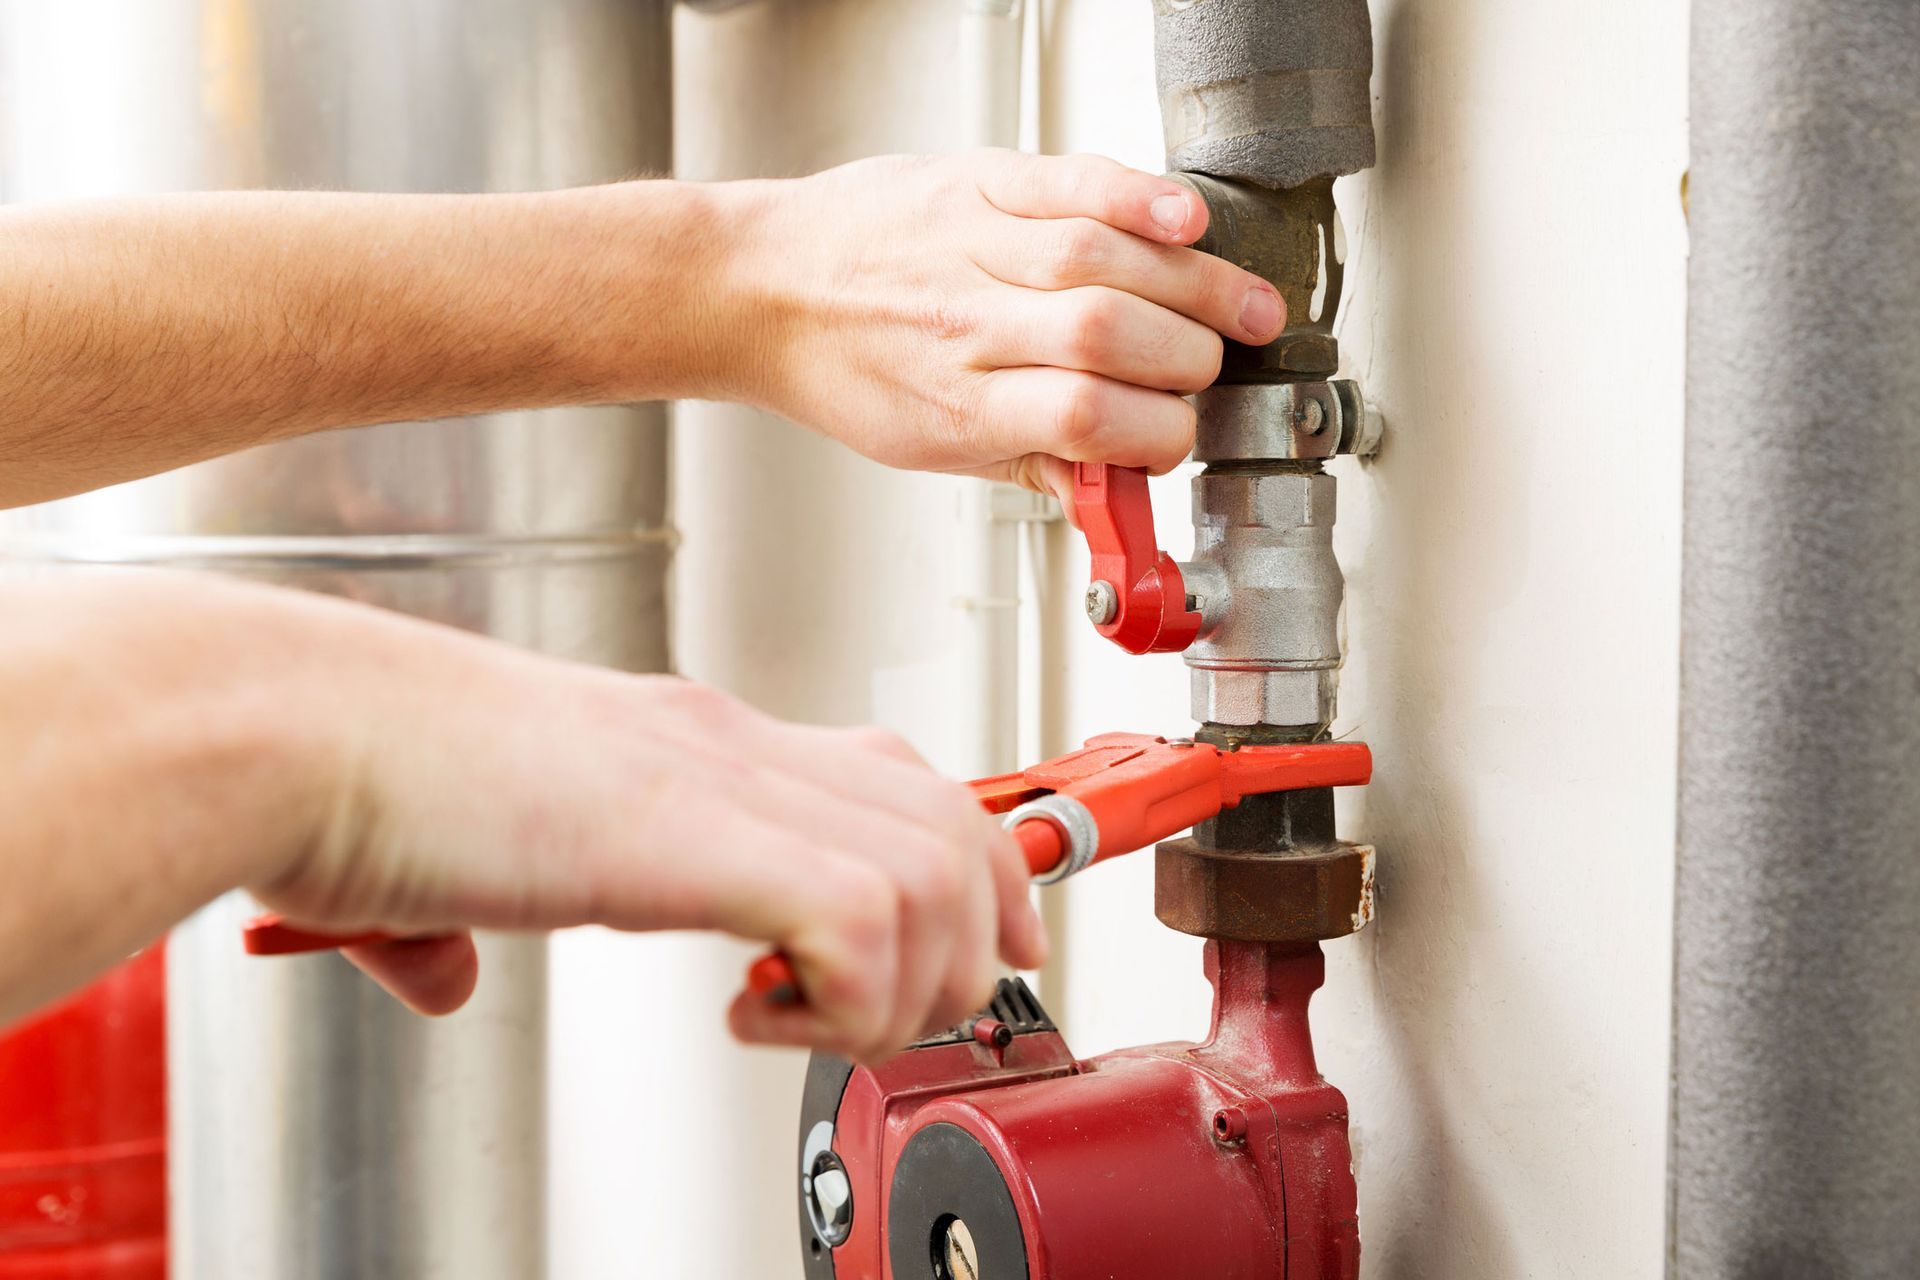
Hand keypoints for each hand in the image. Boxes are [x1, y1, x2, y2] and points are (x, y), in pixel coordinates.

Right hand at [256, 598, 1046, 1061]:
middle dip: (975, 933)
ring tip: (811, 1023)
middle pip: (953, 819)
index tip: (967, 941)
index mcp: (688, 743)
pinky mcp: (692, 838)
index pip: (895, 777)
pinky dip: (843, 996)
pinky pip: (858, 919)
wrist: (288, 729)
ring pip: (933, 872)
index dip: (962, 862)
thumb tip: (440, 977)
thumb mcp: (438, 857)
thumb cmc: (351, 775)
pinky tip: (751, 1016)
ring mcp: (721, 783)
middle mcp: (728, 747)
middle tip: (914, 1011)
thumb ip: (455, 923)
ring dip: (905, 981)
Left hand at [712, 149, 1284, 505]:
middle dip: (1190, 361)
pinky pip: (1072, 182)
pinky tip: (1189, 222)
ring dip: (1197, 286)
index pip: (1088, 421)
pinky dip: (1140, 196)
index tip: (1177, 441)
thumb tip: (1115, 490)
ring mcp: (974, 245)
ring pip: (1107, 259)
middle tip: (1213, 372)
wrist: (762, 288)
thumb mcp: (928, 448)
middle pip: (1110, 338)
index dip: (1158, 436)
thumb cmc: (843, 367)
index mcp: (960, 404)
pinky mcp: (978, 181)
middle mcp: (969, 323)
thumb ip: (1030, 464)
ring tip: (1248, 309)